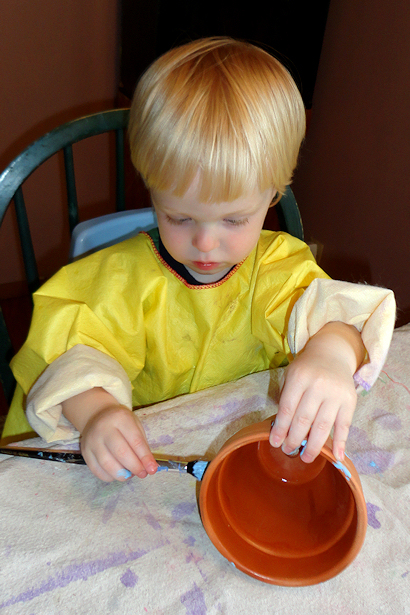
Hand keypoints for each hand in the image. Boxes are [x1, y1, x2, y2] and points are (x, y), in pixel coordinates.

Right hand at [62, 387, 157, 481]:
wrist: (96, 416)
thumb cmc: (121, 423)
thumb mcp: (134, 426)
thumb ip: (141, 445)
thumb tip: (149, 467)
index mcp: (120, 418)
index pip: (135, 440)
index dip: (145, 457)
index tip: (152, 469)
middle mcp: (103, 428)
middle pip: (121, 453)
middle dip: (135, 467)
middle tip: (143, 474)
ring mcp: (92, 441)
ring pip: (107, 464)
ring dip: (122, 474)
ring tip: (131, 474)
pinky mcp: (85, 453)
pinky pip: (97, 471)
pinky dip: (110, 477)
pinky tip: (118, 474)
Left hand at [269, 322, 363, 462]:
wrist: (332, 353)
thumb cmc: (307, 369)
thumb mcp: (292, 376)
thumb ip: (287, 398)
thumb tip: (281, 430)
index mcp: (299, 377)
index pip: (287, 408)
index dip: (280, 428)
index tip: (274, 443)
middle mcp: (318, 385)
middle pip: (304, 419)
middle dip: (294, 439)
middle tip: (288, 451)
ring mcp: (336, 394)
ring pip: (323, 426)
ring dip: (313, 446)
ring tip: (306, 458)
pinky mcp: (350, 401)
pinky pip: (344, 425)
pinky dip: (341, 442)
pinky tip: (336, 457)